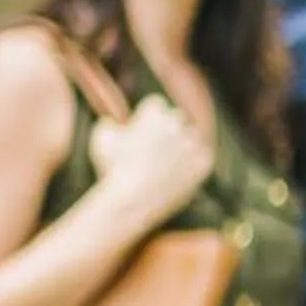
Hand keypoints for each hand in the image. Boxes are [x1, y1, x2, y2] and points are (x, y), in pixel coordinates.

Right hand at [87, 97, 214, 224]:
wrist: (132, 201)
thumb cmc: (112, 168)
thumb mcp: (101, 138)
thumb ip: (111, 123)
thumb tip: (115, 122)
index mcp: (154, 113)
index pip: (156, 105)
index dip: (148, 118)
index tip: (143, 131)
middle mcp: (177, 123)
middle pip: (176, 118)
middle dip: (167, 129)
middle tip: (157, 146)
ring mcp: (192, 143)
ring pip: (192, 136)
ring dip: (183, 144)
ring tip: (167, 161)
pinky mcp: (204, 162)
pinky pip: (203, 156)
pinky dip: (193, 163)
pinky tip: (178, 172)